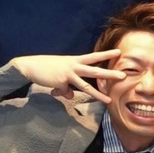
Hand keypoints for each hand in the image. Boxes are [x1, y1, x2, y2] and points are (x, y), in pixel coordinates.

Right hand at [9, 49, 123, 103]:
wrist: (29, 66)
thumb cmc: (44, 67)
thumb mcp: (59, 74)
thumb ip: (67, 85)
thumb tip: (71, 96)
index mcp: (74, 61)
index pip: (93, 57)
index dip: (106, 54)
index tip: (118, 52)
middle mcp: (73, 66)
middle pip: (95, 71)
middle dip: (109, 73)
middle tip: (123, 75)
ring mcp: (68, 74)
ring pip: (86, 86)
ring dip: (98, 93)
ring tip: (109, 100)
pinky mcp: (61, 82)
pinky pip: (65, 92)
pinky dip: (61, 93)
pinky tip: (54, 89)